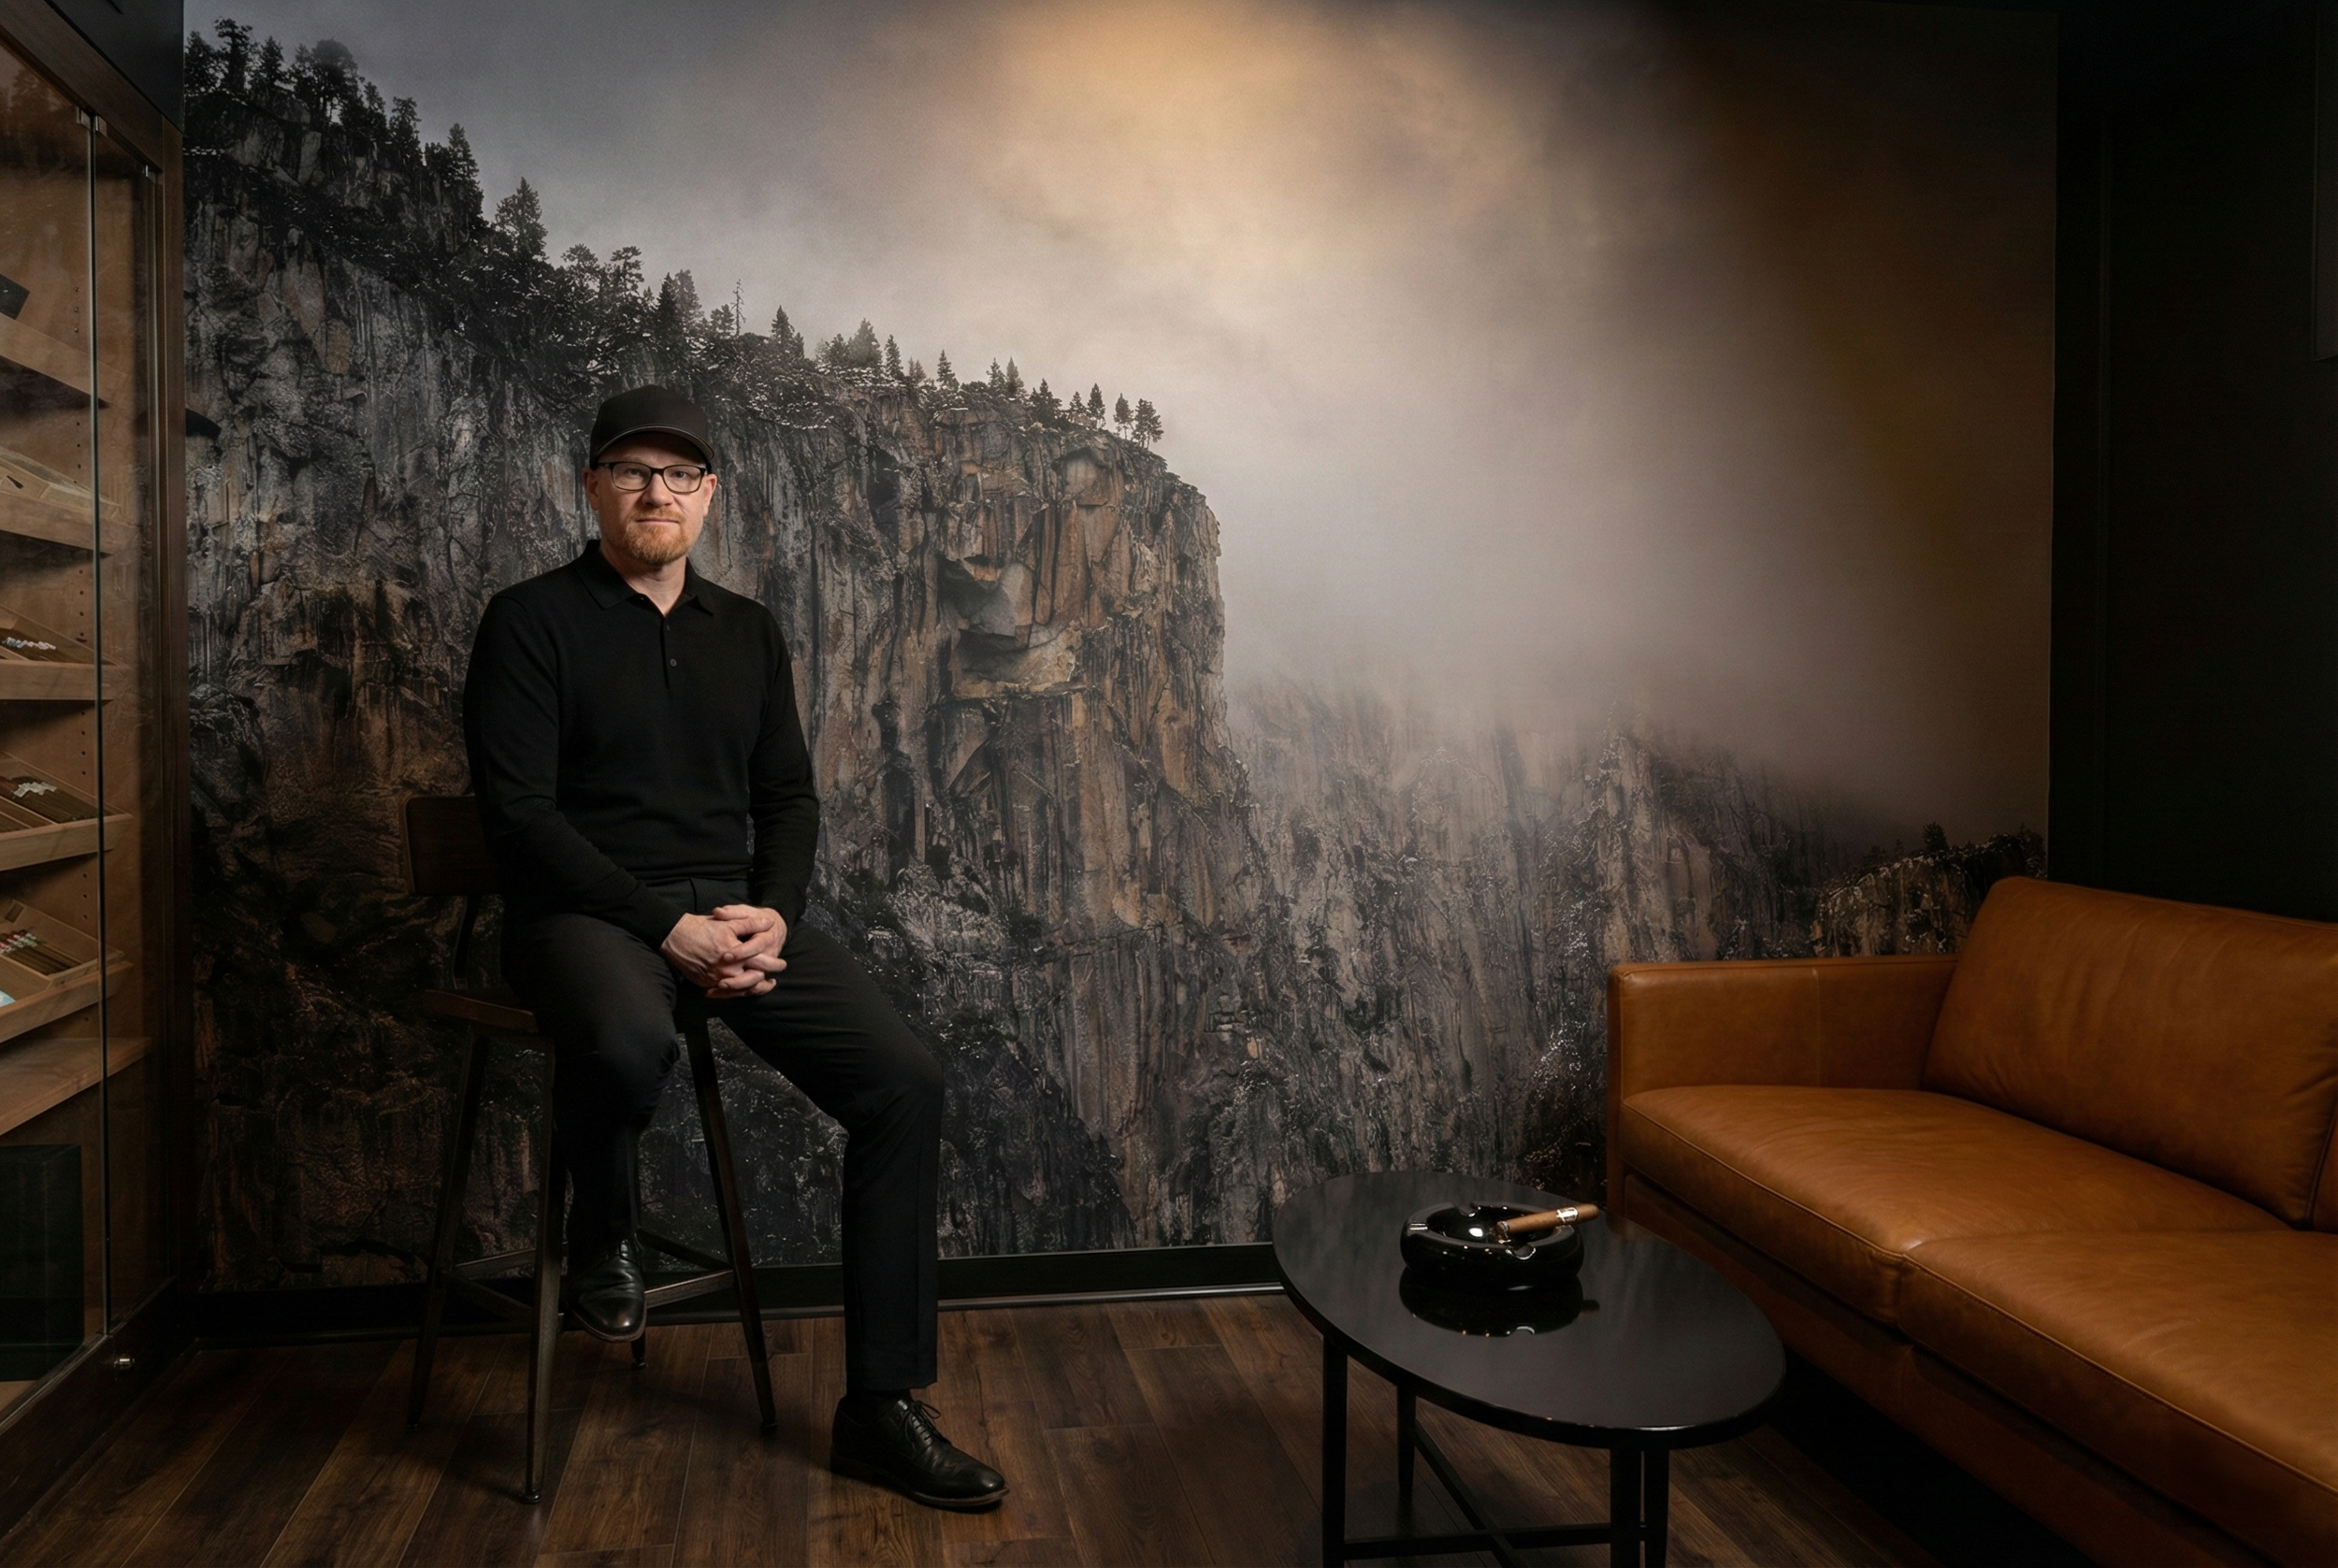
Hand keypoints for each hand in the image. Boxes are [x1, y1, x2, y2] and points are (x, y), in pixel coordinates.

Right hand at [661, 908, 786, 997]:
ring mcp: (715, 979)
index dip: (775, 964)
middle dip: (766, 981)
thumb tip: (770, 923)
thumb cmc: (702, 927)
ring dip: (754, 989)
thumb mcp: (728, 922)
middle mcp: (726, 970)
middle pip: (753, 981)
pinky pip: (725, 993)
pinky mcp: (706, 983)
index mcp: (735, 954)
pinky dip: (736, 992)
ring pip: (740, 990)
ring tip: (763, 986)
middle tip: (775, 980)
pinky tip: (742, 989)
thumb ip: (751, 924)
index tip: (782, 964)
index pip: (762, 963)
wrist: (674, 936)